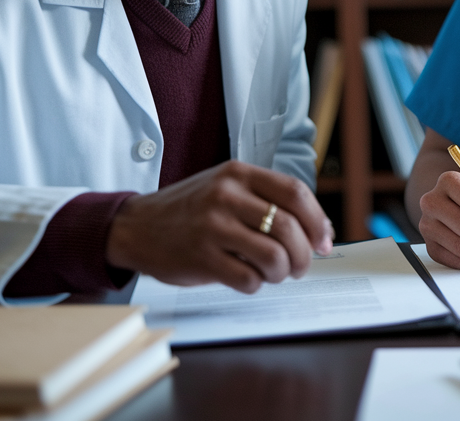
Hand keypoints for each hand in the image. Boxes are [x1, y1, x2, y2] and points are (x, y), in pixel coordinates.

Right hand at [106, 160, 333, 292]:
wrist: (136, 226)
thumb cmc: (190, 210)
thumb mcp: (226, 188)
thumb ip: (266, 200)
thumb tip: (318, 231)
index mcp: (239, 174)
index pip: (296, 193)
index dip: (318, 221)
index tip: (323, 241)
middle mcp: (227, 196)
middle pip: (290, 229)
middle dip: (304, 255)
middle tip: (300, 266)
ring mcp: (213, 227)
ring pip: (274, 256)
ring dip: (282, 272)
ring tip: (274, 273)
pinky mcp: (201, 258)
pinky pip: (248, 279)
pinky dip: (256, 285)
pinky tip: (247, 278)